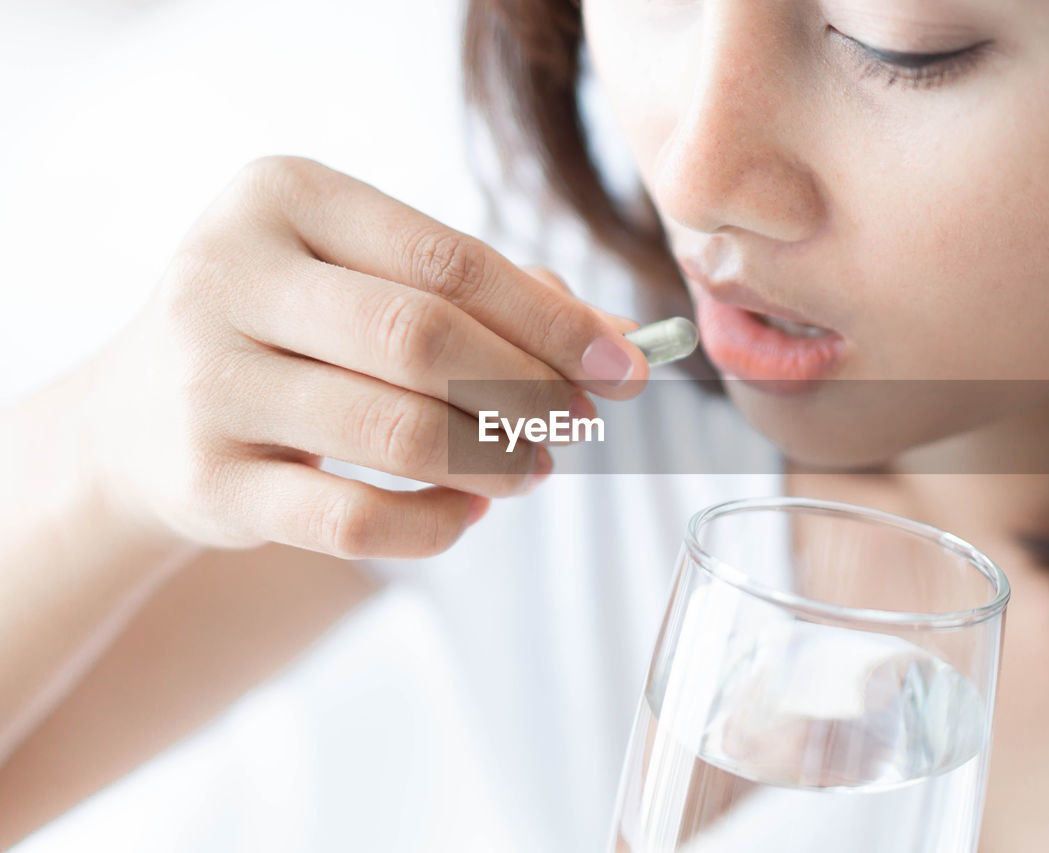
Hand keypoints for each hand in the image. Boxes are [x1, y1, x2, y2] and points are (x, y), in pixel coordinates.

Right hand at [83, 156, 647, 559]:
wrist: (143, 416)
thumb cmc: (293, 331)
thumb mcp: (370, 280)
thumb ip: (494, 296)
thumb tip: (619, 344)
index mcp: (282, 196)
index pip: (449, 260)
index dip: (552, 321)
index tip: (622, 369)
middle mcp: (228, 274)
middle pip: (423, 338)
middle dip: (527, 390)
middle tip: (577, 424)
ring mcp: (210, 381)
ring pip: (394, 429)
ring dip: (492, 460)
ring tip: (535, 470)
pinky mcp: (206, 482)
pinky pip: (352, 519)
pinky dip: (431, 524)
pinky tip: (465, 514)